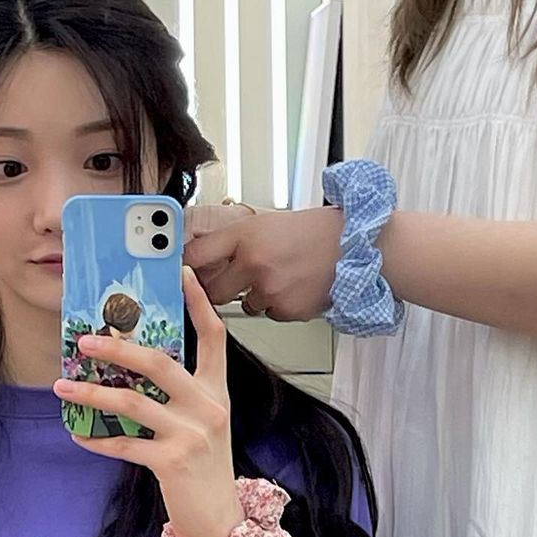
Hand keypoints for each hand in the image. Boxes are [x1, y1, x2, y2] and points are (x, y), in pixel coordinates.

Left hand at [55, 267, 258, 536]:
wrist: (221, 520)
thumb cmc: (206, 468)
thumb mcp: (202, 424)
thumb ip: (179, 395)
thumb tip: (133, 368)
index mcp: (216, 392)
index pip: (214, 337)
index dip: (199, 301)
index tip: (180, 271)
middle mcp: (208, 407)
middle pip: (160, 363)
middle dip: (118, 348)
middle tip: (86, 339)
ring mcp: (191, 434)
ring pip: (133, 401)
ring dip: (92, 391)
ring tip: (64, 384)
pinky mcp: (172, 462)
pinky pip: (123, 444)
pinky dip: (96, 438)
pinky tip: (78, 433)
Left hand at [183, 206, 342, 321]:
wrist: (355, 247)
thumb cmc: (315, 232)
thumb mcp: (268, 223)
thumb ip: (236, 240)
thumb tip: (207, 254)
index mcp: (245, 235)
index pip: (197, 255)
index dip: (187, 265)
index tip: (182, 271)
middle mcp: (253, 263)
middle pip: (213, 291)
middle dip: (219, 288)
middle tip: (233, 279)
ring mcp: (270, 290)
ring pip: (245, 305)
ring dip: (256, 295)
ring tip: (280, 275)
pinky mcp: (286, 310)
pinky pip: (270, 313)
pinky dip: (279, 304)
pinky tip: (295, 286)